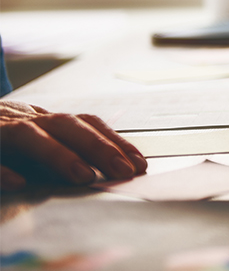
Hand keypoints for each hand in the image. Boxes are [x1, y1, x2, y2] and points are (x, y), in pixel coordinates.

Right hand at [0, 101, 146, 190]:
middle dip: (100, 147)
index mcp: (43, 119)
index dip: (114, 141)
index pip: (86, 124)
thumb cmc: (1, 140)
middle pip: (68, 126)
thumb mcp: (33, 143)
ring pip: (30, 136)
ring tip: (85, 176)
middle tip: (125, 171)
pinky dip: (3, 169)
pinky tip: (19, 184)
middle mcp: (24, 119)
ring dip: (60, 155)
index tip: (140, 163)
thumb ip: (61, 154)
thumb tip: (106, 171)